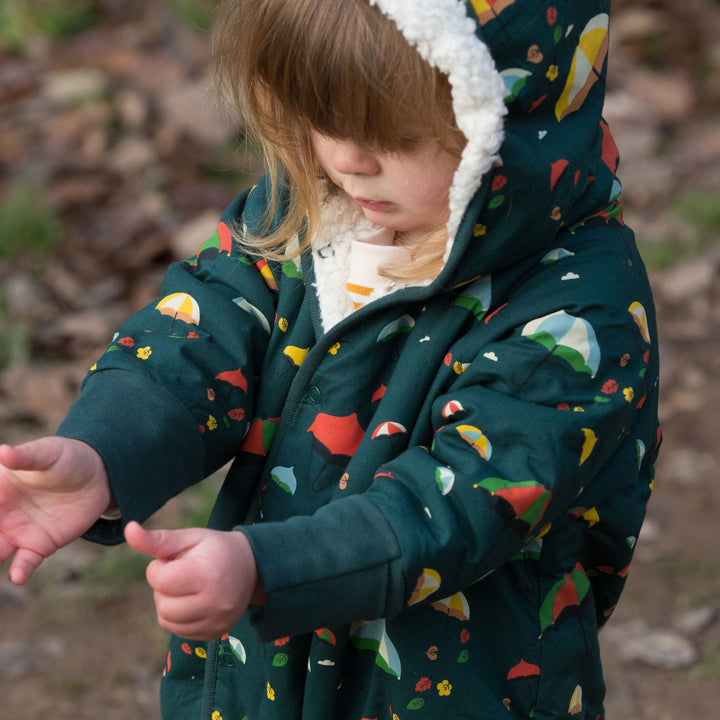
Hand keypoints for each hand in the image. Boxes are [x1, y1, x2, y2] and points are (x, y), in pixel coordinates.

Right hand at [0, 437, 110, 583]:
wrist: (96, 475)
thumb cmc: (65, 458)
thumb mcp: (47, 453)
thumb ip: (26, 457)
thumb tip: (3, 452)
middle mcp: (1, 513)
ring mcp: (17, 531)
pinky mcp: (40, 544)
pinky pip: (25, 562)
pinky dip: (20, 570)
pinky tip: (18, 576)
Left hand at [124, 521, 265, 640]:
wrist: (253, 567)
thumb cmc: (216, 548)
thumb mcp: (190, 538)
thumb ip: (157, 539)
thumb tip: (129, 529)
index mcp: (207, 573)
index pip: (161, 580)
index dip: (159, 568)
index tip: (173, 560)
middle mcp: (214, 602)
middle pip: (162, 604)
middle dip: (163, 587)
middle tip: (182, 573)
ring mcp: (216, 621)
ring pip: (166, 620)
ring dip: (167, 603)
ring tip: (186, 587)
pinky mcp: (214, 634)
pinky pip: (178, 631)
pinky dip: (177, 616)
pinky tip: (191, 601)